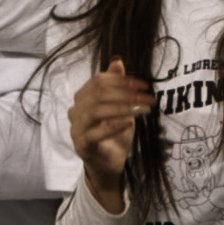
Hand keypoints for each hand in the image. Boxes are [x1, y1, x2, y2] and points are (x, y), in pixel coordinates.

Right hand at [68, 57, 151, 210]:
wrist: (110, 164)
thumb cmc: (114, 133)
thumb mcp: (121, 106)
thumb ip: (117, 84)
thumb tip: (117, 60)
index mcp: (83, 97)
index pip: (98, 80)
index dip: (122, 80)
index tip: (143, 85)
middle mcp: (76, 110)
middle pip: (98, 93)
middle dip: (126, 93)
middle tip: (147, 97)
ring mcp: (76, 128)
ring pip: (96, 110)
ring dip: (122, 107)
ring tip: (141, 109)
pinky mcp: (81, 145)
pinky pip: (95, 132)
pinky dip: (114, 125)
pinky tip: (128, 123)